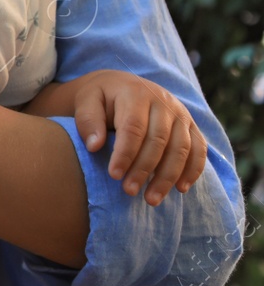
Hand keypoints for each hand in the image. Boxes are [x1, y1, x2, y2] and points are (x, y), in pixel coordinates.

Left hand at [69, 69, 206, 206]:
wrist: (122, 85)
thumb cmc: (101, 98)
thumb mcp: (86, 100)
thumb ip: (88, 121)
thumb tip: (94, 147)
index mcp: (135, 93)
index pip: (133, 127)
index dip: (125, 153)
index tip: (114, 175)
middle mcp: (163, 101)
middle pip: (158, 140)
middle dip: (144, 169)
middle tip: (129, 191)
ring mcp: (180, 113)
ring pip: (181, 148)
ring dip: (168, 176)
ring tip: (152, 199)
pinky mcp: (191, 125)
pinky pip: (199, 149)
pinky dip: (193, 170)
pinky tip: (180, 189)